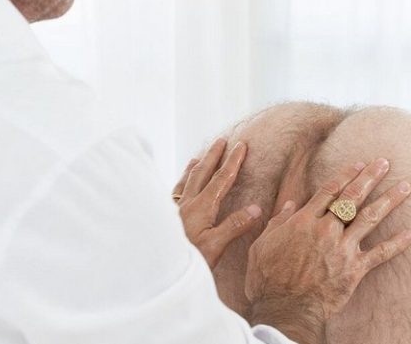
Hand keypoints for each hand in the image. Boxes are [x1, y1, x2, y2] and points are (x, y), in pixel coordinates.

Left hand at [173, 138, 262, 268]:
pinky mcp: (165, 219)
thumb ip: (234, 226)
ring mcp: (174, 210)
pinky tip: (179, 187)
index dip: (232, 161)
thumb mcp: (216, 246)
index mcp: (201, 207)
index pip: (221, 179)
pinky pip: (174, 194)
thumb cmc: (188, 260)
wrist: (155, 270)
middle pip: (201, 173)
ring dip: (195, 167)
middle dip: (213, 156)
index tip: (241, 146)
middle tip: (221, 141)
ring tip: (198, 157)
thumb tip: (255, 208)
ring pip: (186, 181)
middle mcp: (186, 204)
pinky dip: (179, 184)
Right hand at [245, 159, 410, 343]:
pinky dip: (397, 243)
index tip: (359, 164)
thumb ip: (277, 223)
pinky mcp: (354, 269)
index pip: (329, 191)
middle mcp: (326, 229)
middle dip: (370, 177)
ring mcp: (342, 248)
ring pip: (370, 217)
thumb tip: (289, 206)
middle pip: (352, 197)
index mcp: (304, 221)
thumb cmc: (268, 279)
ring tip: (405, 187)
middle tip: (385, 163)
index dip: (346, 175)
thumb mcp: (262, 245)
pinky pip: (380, 253)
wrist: (284, 308)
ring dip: (389, 200)